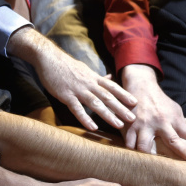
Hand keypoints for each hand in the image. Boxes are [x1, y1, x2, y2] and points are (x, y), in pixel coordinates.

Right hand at [9, 28, 136, 130]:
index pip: (112, 87)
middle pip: (108, 97)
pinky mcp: (66, 95)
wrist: (49, 58)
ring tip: (119, 124)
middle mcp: (89, 84)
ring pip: (96, 103)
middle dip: (121, 108)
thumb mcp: (85, 69)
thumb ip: (97, 76)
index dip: (124, 95)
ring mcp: (78, 90)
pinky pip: (77, 108)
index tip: (135, 103)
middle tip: (133, 118)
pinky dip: (85, 118)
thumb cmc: (67, 65)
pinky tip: (93, 127)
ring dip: (108, 115)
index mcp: (94, 78)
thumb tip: (109, 77)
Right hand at [120, 64, 185, 160]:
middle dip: (183, 150)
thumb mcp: (175, 110)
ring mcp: (145, 125)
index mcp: (174, 120)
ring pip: (146, 145)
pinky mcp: (130, 127)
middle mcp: (161, 123)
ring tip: (154, 169)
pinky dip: (131, 153)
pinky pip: (130, 143)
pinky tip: (133, 163)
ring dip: (150, 157)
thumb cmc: (161, 102)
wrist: (141, 86)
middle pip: (173, 140)